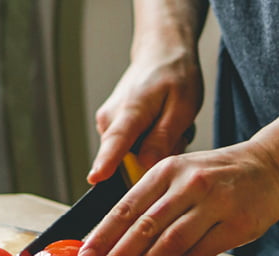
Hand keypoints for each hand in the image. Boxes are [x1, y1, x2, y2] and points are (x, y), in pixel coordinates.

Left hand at [79, 141, 278, 255]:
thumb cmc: (216, 174)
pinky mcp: (236, 225)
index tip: (86, 254)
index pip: (126, 206)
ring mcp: (214, 203)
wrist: (270, 166)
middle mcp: (189, 184)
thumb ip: (151, 198)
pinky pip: (198, 253)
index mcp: (167, 170)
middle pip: (145, 226)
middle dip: (118, 255)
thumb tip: (114, 234)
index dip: (103, 234)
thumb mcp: (180, 171)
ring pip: (170, 242)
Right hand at [87, 47, 202, 184]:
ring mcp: (107, 124)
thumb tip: (146, 164)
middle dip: (156, 156)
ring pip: (133, 156)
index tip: (95, 179)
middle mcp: (110, 119)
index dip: (106, 163)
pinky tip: (160, 124)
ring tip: (169, 123)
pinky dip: (150, 142)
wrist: (160, 53)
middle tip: (177, 131)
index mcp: (130, 110)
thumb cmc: (174, 75)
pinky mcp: (111, 128)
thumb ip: (163, 138)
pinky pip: (132, 149)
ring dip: (156, 148)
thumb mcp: (183, 106)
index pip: (115, 142)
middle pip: (129, 160)